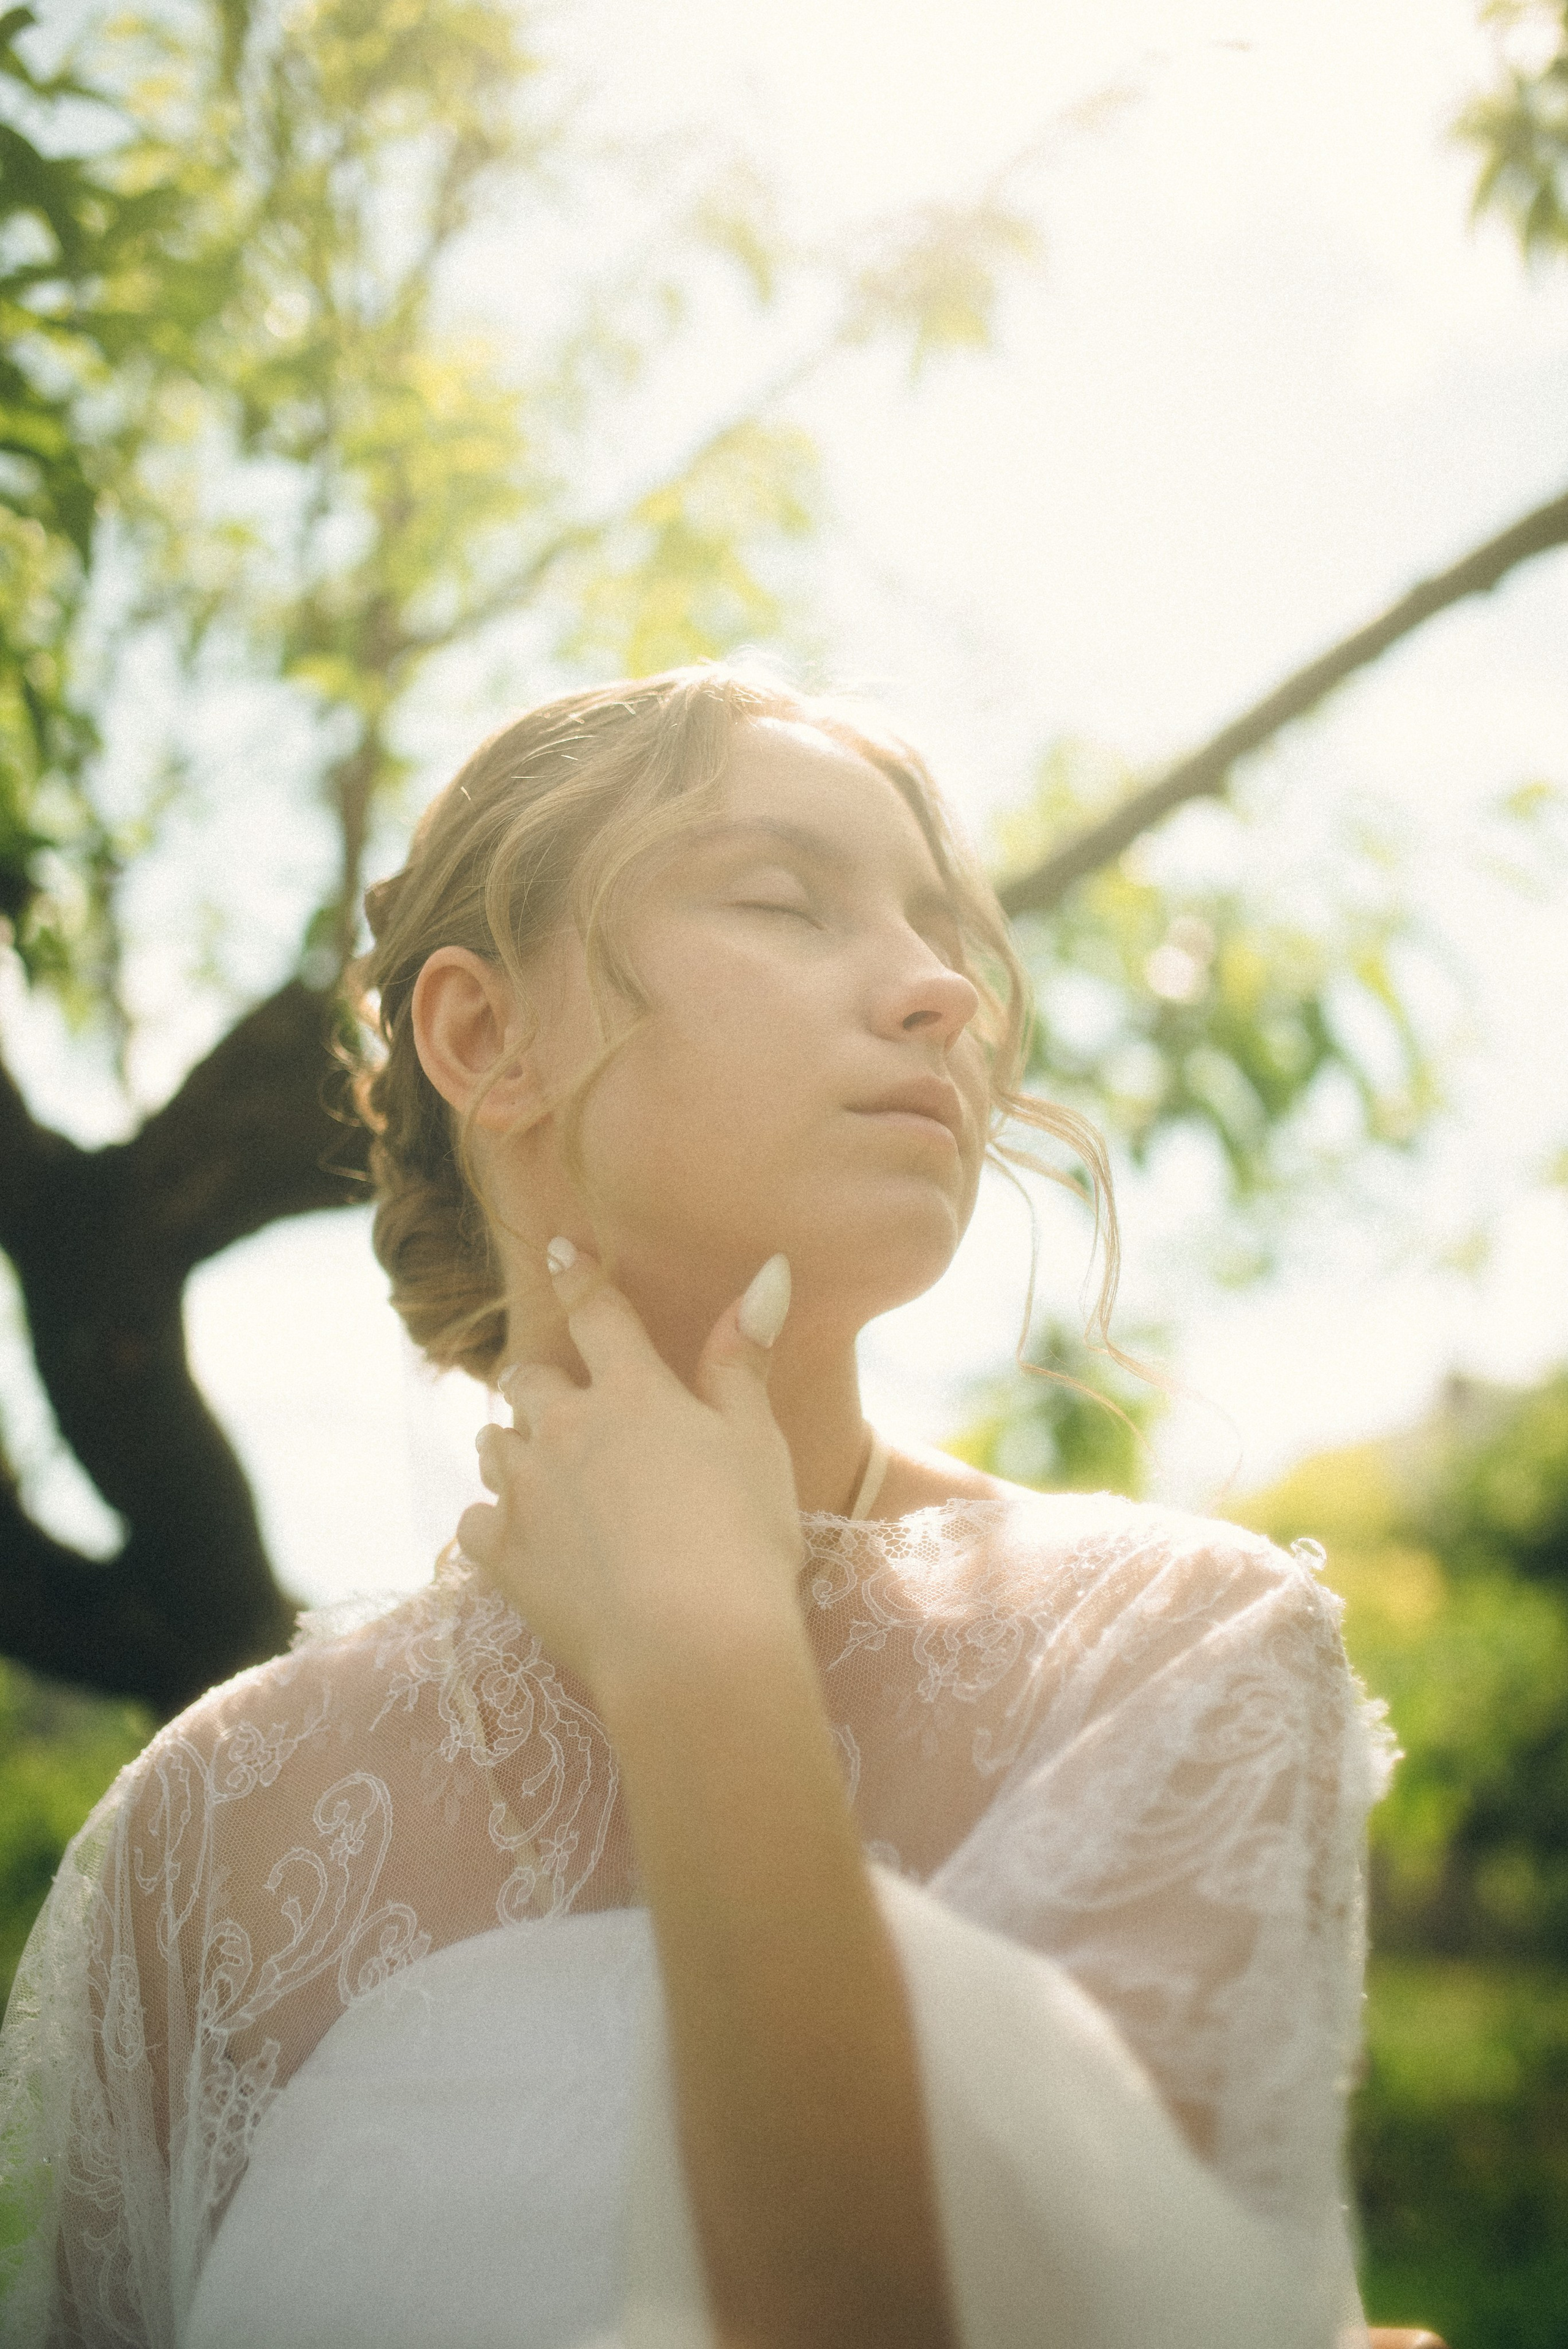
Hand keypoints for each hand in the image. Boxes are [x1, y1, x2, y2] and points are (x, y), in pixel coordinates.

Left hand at [458, 1245, 804, 1705]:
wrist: (692, 1648)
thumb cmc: (742, 1540)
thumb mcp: (756, 1440)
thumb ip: (745, 1356)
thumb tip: (771, 1269)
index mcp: (633, 1394)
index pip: (596, 1313)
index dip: (577, 1277)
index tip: (558, 1250)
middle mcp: (566, 1430)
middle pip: (528, 1381)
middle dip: (538, 1385)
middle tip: (559, 1405)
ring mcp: (527, 1493)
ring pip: (495, 1446)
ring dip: (513, 1449)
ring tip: (540, 1471)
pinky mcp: (502, 1556)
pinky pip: (475, 1521)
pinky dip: (493, 1523)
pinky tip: (517, 1538)